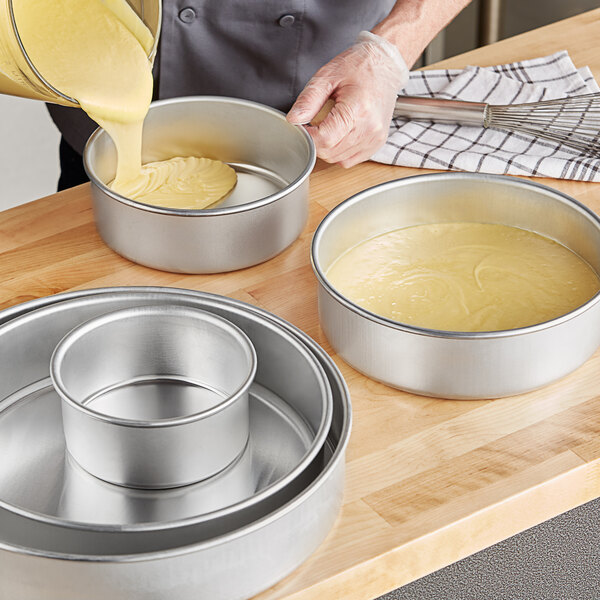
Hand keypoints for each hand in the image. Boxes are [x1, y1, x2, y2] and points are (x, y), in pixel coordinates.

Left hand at [287, 31, 408, 167]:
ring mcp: (375, 138)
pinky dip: (339, 152)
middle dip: (316, 141)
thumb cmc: (358, 66)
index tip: (304, 125)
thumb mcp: (327, 76)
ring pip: (338, 159)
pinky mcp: (376, 144)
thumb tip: (293, 120)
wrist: (385, 65)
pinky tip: (340, 133)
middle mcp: (369, 128)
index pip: (324, 139)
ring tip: (329, 124)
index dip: (308, 136)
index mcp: (358, 109)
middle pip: (330, 152)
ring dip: (327, 147)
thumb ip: (308, 99)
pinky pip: (349, 160)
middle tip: (315, 123)